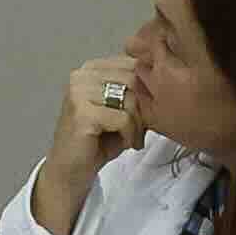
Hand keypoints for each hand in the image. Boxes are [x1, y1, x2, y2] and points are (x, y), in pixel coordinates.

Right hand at [46, 54, 144, 171]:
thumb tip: (165, 81)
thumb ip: (136, 90)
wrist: (70, 170)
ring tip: (133, 138)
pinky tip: (126, 143)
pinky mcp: (81, 113)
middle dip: (143, 108)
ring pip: (130, 99)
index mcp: (90, 69)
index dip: (146, 90)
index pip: (133, 65)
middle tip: (140, 129)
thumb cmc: (96, 140)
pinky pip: (123, 118)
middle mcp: (81, 76)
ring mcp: (79, 93)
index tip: (144, 114)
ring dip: (138, 123)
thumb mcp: (120, 109)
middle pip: (133, 80)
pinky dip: (130, 134)